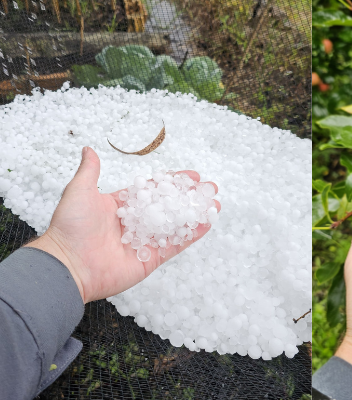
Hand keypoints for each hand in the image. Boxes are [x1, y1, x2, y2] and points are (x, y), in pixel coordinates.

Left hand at [26, 147, 220, 302]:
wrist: (68, 265)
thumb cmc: (71, 227)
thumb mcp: (79, 191)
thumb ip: (90, 171)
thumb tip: (88, 149)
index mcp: (121, 206)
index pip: (153, 190)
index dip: (172, 182)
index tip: (191, 176)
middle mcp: (136, 223)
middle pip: (169, 206)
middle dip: (190, 198)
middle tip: (209, 189)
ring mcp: (145, 241)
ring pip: (176, 225)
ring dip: (196, 215)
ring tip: (214, 205)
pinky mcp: (151, 259)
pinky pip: (175, 244)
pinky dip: (192, 234)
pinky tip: (207, 223)